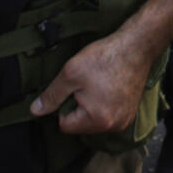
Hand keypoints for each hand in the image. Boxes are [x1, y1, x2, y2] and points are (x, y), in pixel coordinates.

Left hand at [29, 32, 149, 134]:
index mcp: (97, 119)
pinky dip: (104, 104)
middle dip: (78, 107)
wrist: (136, 46)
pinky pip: (109, 116)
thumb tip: (36, 110)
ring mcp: (125, 120)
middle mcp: (114, 126)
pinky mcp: (131, 113)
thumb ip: (52, 95)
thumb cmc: (105, 58)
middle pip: (81, 125)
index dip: (63, 105)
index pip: (65, 125)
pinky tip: (108, 86)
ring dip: (91, 106)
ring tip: (98, 84)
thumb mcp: (70, 74)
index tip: (73, 87)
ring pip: (94, 120)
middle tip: (85, 84)